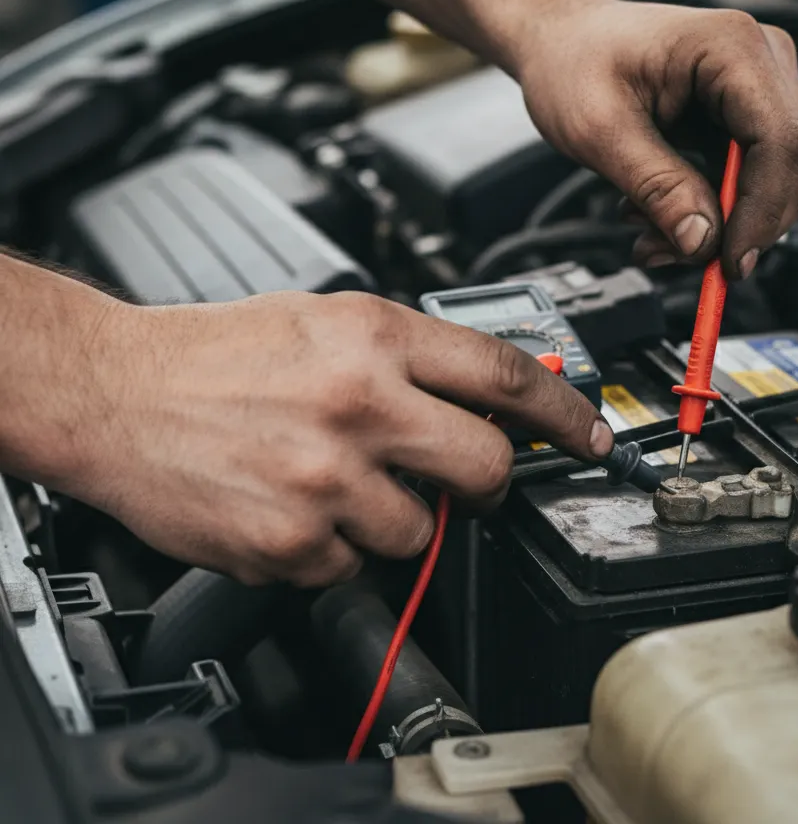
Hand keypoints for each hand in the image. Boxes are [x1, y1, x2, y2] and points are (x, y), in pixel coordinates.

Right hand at [65, 292, 611, 586]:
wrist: (119, 391)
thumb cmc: (220, 351)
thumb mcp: (329, 318)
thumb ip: (411, 354)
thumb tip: (488, 392)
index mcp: (374, 337)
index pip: (505, 376)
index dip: (564, 412)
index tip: (591, 436)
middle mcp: (359, 404)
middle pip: (487, 467)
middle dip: (487, 481)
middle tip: (464, 478)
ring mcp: (327, 480)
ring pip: (421, 531)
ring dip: (395, 516)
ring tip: (340, 481)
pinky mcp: (292, 542)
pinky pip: (353, 566)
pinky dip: (336, 546)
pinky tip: (296, 505)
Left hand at [517, 0, 797, 278]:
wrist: (560, 40)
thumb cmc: (573, 61)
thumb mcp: (600, 131)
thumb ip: (656, 186)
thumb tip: (703, 242)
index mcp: (732, 47)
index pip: (782, 142)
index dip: (762, 213)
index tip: (728, 262)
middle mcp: (762, 62)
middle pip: (791, 168)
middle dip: (737, 226)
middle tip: (675, 255)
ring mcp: (758, 92)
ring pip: (772, 185)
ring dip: (715, 226)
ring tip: (649, 236)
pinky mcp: (743, 120)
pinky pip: (746, 183)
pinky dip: (707, 213)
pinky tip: (656, 218)